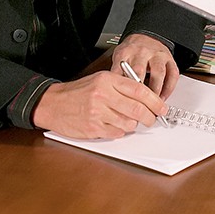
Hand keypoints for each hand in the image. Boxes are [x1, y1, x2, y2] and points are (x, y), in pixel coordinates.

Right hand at [32, 70, 166, 138]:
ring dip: (132, 125)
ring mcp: (97, 113)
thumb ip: (120, 86)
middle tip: (151, 119)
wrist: (52, 104)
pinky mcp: (93, 128)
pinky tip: (112, 125)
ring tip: (126, 120)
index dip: (155, 101)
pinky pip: (116, 133)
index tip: (162, 108)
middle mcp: (103, 95)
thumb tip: (145, 97)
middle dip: (149, 117)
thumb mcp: (99, 80)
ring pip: (129, 123)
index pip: (139, 90)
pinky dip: (119, 131)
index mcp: (107, 80)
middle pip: (137, 109)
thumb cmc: (77, 92)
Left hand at [110, 33, 179, 98]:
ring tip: (152, 104)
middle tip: (138, 105)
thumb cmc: (130, 52)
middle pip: (139, 71)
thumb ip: (116, 74)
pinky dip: (168, 89)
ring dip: (155, 90)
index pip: (121, 71)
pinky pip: (172, 75)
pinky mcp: (169, 59)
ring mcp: (157, 55)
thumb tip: (111, 94)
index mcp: (125, 53)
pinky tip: (163, 98)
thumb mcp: (118, 59)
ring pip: (158, 73)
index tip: (122, 101)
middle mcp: (142, 53)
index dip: (121, 88)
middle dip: (138, 90)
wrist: (145, 37)